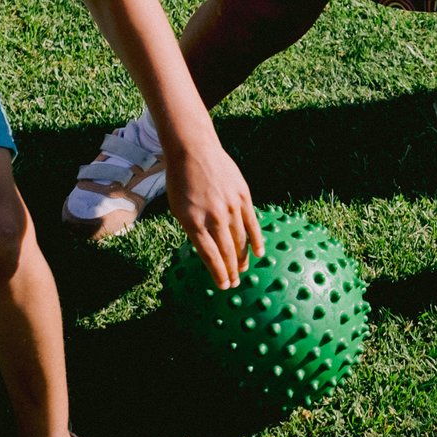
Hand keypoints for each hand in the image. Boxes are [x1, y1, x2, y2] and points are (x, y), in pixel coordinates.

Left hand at [163, 138, 263, 290]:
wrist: (194, 150)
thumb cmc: (181, 181)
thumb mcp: (178, 209)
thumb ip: (194, 230)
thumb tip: (209, 251)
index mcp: (193, 222)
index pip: (209, 255)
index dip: (217, 273)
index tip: (224, 285)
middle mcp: (213, 217)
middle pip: (226, 251)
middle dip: (231, 271)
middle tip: (234, 283)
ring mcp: (229, 206)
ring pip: (240, 239)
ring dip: (242, 258)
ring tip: (243, 270)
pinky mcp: (242, 197)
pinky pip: (252, 223)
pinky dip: (256, 239)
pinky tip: (258, 252)